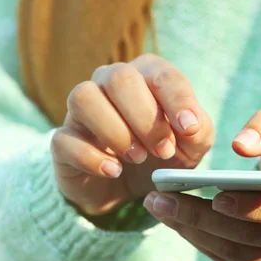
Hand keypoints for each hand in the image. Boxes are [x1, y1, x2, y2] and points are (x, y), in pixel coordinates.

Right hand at [51, 54, 213, 215]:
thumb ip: (198, 131)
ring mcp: (81, 111)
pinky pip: (65, 138)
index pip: (160, 73)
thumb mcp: (191, 147)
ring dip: (115, 131)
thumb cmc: (162, 154)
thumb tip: (190, 124)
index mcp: (145, 76)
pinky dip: (92, 157)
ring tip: (137, 157)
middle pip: (119, 78)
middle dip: (145, 117)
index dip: (176, 99)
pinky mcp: (62, 140)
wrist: (128, 187)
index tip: (187, 129)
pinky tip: (113, 171)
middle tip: (163, 150)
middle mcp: (108, 83)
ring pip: (83, 97)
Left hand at [143, 107, 260, 260]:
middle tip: (162, 200)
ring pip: (241, 256)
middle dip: (203, 220)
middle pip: (256, 238)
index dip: (254, 208)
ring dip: (195, 234)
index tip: (215, 196)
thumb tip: (241, 144)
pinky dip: (203, 245)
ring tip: (160, 208)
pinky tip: (177, 223)